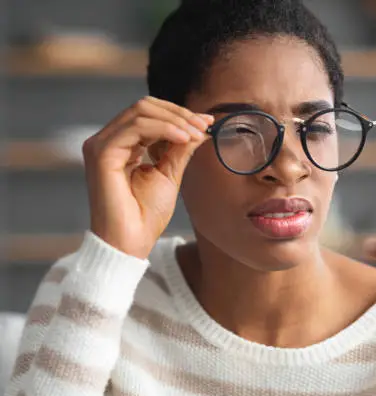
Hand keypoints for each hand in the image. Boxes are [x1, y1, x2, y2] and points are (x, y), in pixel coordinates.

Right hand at [83, 96, 213, 258]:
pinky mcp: (101, 153)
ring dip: (175, 120)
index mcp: (121, 145)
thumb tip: (200, 127)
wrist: (132, 242)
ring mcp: (101, 145)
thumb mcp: (169, 173)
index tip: (207, 122)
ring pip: (141, 112)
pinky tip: (184, 139)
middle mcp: (108, 141)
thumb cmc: (146, 215)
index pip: (149, 114)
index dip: (180, 114)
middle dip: (179, 114)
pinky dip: (164, 128)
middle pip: (144, 106)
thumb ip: (180, 148)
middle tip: (204, 126)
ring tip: (197, 133)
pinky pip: (136, 127)